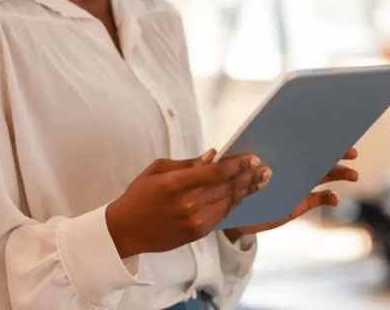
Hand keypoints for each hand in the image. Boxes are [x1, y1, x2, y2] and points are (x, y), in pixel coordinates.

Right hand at [106, 149, 270, 257]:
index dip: (238, 164)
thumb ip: (188, 163)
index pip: (216, 172)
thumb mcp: (158, 170)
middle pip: (228, 188)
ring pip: (229, 203)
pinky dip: (234, 204)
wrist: (124, 231)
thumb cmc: (139, 195)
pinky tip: (243, 195)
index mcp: (176, 184)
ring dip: (247, 191)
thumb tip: (213, 156)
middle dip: (249, 177)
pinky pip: (222, 216)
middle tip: (265, 169)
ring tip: (261, 181)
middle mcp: (188, 204)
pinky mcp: (197, 233)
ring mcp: (194, 222)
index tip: (253, 158)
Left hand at [222, 147, 359, 241]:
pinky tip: (335, 198)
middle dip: (337, 153)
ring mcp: (298, 184)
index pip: (301, 140)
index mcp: (279, 154)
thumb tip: (212, 152)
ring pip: (325, 175)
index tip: (333, 131)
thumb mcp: (230, 173)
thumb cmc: (233, 188)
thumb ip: (226, 163)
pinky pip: (320, 198)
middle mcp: (292, 167)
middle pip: (318, 155)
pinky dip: (330, 197)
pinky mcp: (300, 204)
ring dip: (340, 173)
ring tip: (353, 175)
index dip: (318, 135)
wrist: (235, 216)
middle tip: (353, 152)